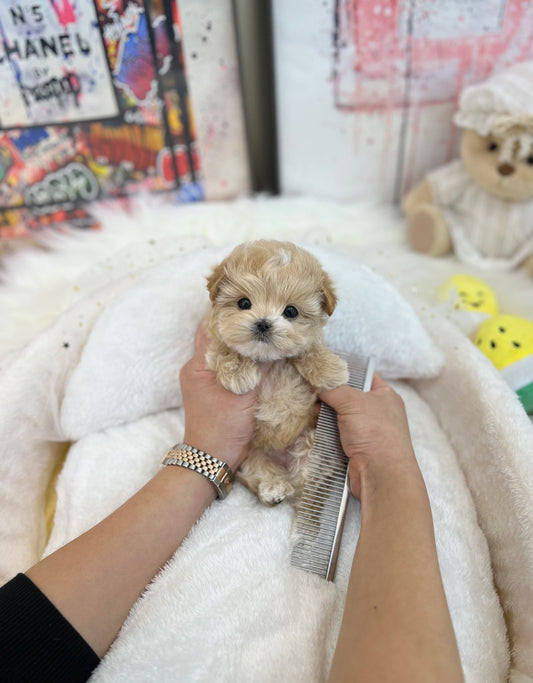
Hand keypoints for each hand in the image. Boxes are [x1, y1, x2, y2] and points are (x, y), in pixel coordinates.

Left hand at [179, 325, 267, 470]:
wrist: (212, 459)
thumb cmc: (223, 429)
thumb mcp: (243, 395)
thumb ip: (258, 367)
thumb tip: (274, 342)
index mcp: (198, 366)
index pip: (210, 328)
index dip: (229, 314)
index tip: (249, 303)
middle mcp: (198, 368)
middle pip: (219, 338)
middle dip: (240, 327)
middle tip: (262, 315)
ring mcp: (206, 379)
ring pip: (225, 352)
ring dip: (242, 343)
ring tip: (264, 331)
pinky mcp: (216, 390)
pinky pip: (229, 366)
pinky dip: (243, 359)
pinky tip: (261, 356)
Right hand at [318, 375, 418, 499]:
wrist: (380, 474)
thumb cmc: (375, 432)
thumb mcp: (353, 401)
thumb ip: (334, 389)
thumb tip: (318, 384)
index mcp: (384, 396)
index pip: (363, 376)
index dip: (345, 372)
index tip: (324, 370)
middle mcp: (377, 412)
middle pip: (347, 397)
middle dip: (329, 396)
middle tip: (312, 391)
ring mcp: (366, 431)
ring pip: (339, 416)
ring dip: (325, 414)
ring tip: (310, 409)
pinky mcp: (355, 447)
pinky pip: (336, 433)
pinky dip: (325, 430)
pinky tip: (313, 425)